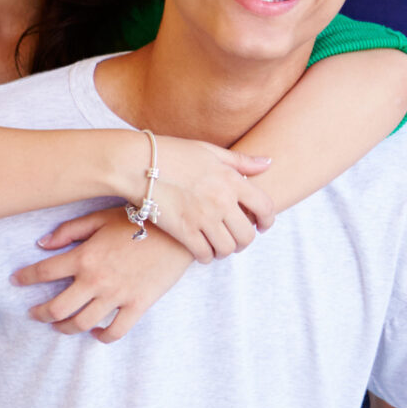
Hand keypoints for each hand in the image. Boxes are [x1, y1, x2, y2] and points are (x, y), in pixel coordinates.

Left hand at [13, 208, 193, 341]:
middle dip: (41, 313)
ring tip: (60, 326)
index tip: (16, 281)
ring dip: (65, 328)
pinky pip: (115, 331)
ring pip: (81, 323)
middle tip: (35, 313)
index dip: (26, 278)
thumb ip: (70, 230)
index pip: (45, 271)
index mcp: (85, 255)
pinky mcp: (137, 305)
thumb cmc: (140, 217)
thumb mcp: (102, 217)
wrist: (180, 229)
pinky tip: (96, 332)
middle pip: (58, 307)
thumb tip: (42, 243)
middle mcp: (96, 279)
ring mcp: (117, 295)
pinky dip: (101, 336)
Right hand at [138, 135, 276, 261]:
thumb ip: (241, 161)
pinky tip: (202, 250)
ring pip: (227, 248)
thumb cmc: (173, 153)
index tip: (263, 225)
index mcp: (231, 179)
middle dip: (245, 240)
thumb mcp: (210, 151)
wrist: (137, 164)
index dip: (268, 220)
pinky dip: (207, 256)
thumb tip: (269, 162)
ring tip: (220, 245)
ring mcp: (202, 218)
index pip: (265, 207)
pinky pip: (204, 254)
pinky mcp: (183, 231)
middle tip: (237, 239)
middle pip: (247, 235)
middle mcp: (221, 201)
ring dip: (226, 250)